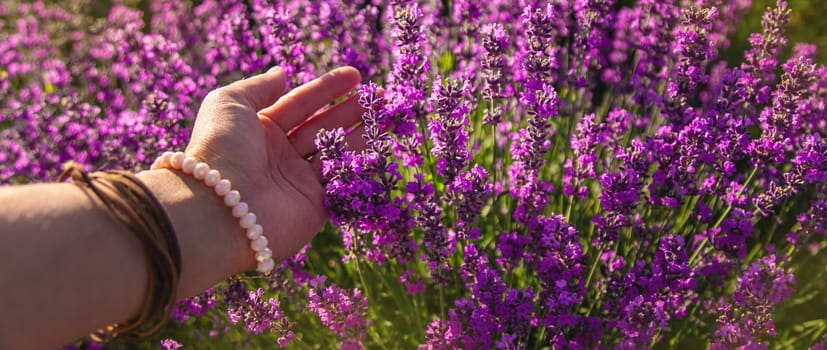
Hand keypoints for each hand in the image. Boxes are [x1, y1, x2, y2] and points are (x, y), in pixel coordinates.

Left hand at [185, 66, 365, 268]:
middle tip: (382, 97)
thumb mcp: (229, 103)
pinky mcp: (314, 206)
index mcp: (260, 128)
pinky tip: (379, 146)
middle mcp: (279, 154)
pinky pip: (341, 182)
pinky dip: (359, 165)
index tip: (356, 76)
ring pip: (337, 152)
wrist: (218, 210)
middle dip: (353, 110)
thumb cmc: (220, 150)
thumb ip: (258, 87)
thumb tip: (282, 73)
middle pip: (324, 126)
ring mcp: (297, 181)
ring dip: (363, 133)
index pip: (301, 102)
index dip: (328, 88)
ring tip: (388, 115)